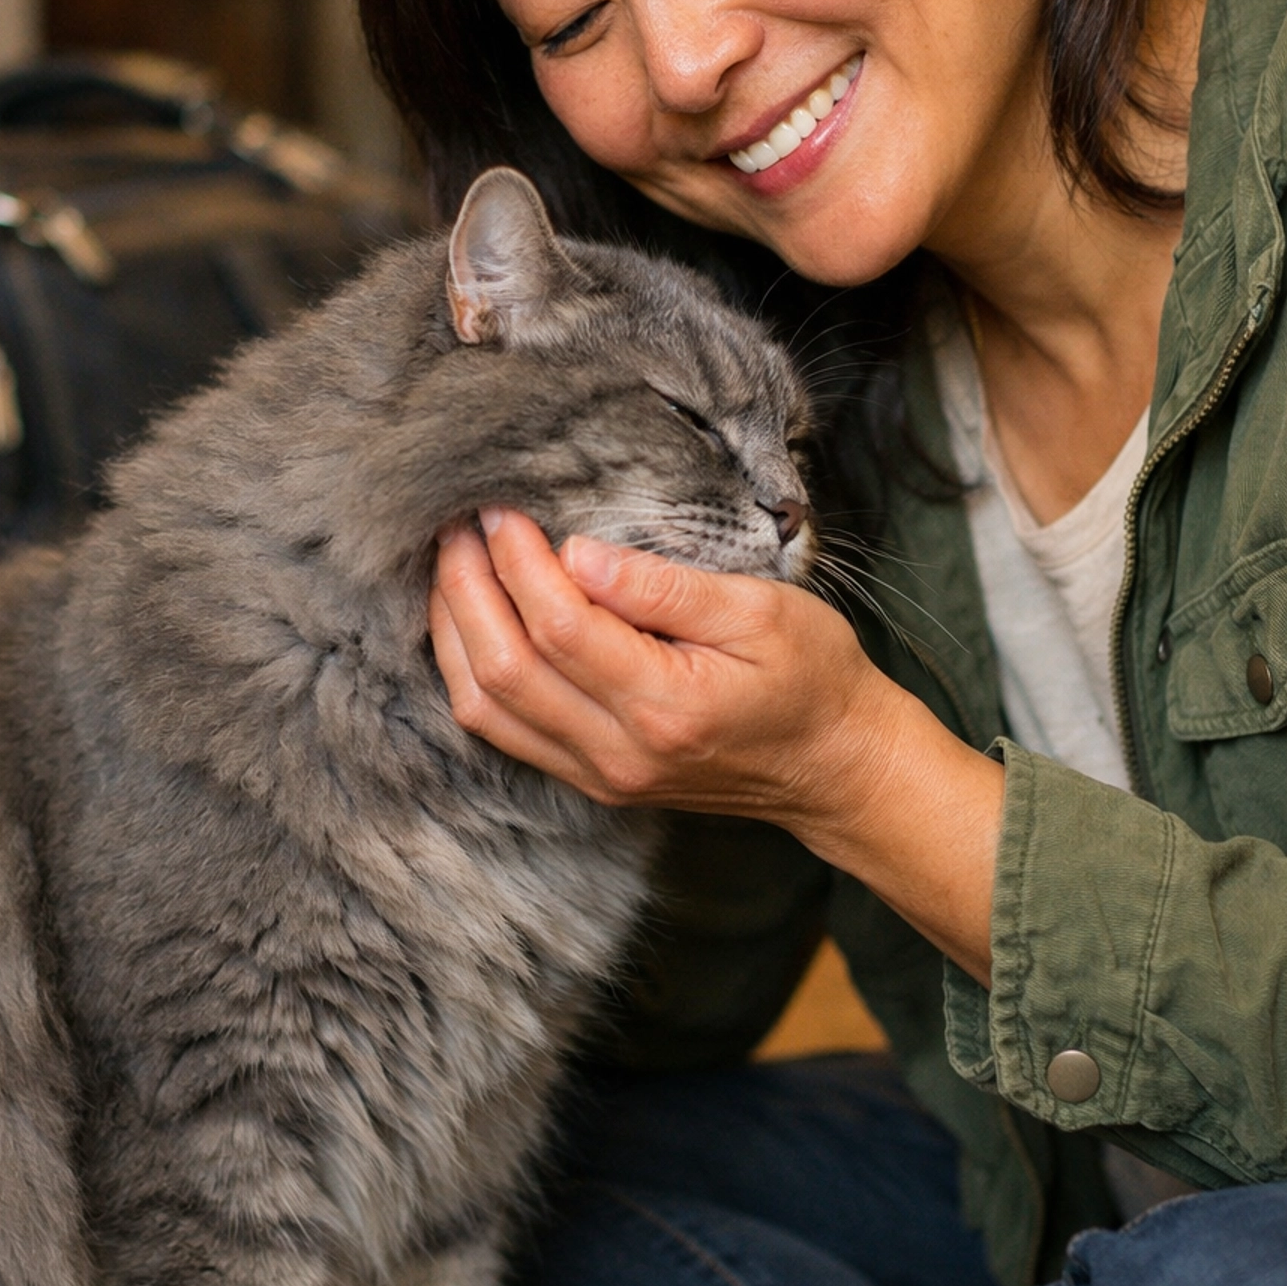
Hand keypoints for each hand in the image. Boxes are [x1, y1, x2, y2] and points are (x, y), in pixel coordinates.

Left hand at [430, 511, 1002, 981]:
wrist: (836, 767)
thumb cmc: (813, 676)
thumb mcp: (762, 611)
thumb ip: (665, 587)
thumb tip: (578, 552)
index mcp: (666, 705)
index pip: (560, 626)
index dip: (518, 561)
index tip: (502, 507)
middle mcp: (619, 752)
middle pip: (505, 669)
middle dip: (467, 588)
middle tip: (455, 524)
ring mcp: (599, 774)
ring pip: (486, 707)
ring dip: (454, 630)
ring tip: (450, 563)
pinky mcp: (590, 778)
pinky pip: (502, 730)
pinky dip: (469, 670)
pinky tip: (467, 620)